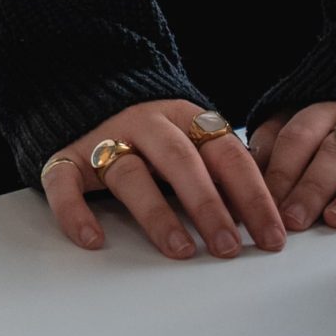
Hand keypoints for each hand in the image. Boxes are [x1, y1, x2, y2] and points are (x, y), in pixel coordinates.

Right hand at [40, 100, 286, 259]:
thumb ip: (224, 170)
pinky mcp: (67, 155)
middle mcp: (145, 123)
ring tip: (180, 249)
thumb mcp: (193, 137)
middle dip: (208, 204)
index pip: (226, 153)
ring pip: (129, 171)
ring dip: (157, 213)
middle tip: (228, 246)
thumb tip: (270, 219)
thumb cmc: (153, 131)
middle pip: (180, 160)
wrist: (86, 86)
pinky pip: (64, 180)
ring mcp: (104, 137)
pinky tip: (92, 238)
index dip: (252, 195)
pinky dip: (75, 210)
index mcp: (184, 117)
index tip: (271, 236)